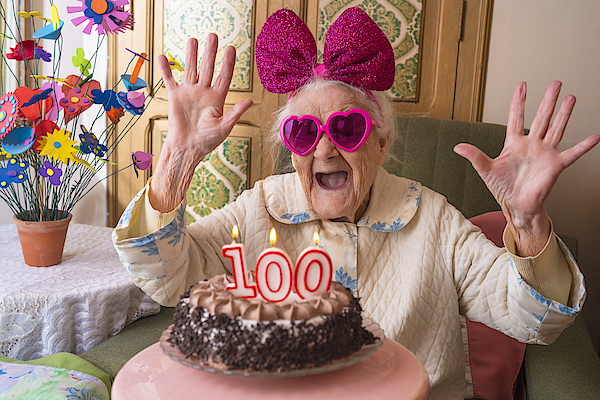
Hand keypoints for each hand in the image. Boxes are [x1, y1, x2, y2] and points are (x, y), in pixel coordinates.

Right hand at [158, 35, 252, 159]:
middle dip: (210, 52)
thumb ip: (236, 113)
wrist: (187, 149)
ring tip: (193, 39)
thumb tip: (250, 101)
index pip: (224, 77)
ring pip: (190, 69)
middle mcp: (204, 92)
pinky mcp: (175, 97)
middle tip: (213, 36)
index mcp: (217, 99)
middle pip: (208, 68)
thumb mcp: (225, 127)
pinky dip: (166, 70)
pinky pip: (170, 80)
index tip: (231, 48)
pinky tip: (163, 57)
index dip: (228, 63)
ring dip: (191, 55)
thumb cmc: (207, 141)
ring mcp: (189, 93)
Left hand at [454, 81, 599, 255]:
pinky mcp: (555, 166)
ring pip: (556, 129)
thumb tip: (457, 147)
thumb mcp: (485, 170)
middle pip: (541, 118)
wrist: (517, 205)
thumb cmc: (502, 188)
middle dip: (548, 101)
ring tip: (571, 98)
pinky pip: (572, 154)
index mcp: (514, 144)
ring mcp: (545, 153)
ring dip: (564, 114)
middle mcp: (531, 145)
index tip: (522, 85)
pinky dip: (583, 146)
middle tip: (556, 83)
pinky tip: (594, 137)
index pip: (516, 118)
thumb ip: (474, 156)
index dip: (519, 102)